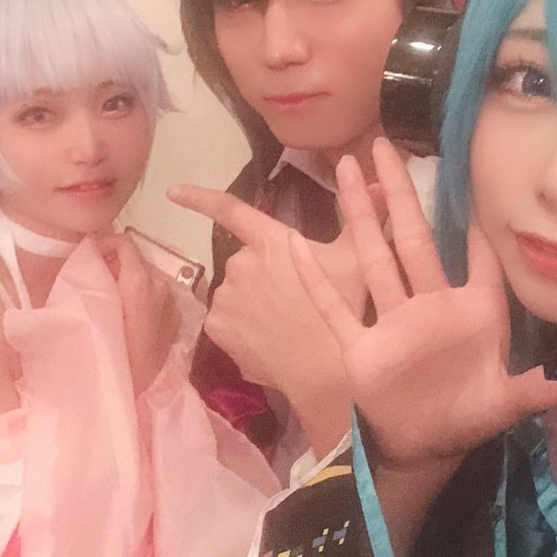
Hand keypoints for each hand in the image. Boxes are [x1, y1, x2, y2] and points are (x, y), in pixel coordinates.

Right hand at [97, 234, 180, 394]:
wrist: (134, 390)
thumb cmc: (107, 352)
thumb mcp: (90, 312)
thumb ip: (91, 280)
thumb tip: (88, 261)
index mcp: (140, 281)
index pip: (125, 242)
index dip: (105, 243)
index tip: (92, 257)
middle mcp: (161, 286)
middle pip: (137, 260)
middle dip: (117, 264)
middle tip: (96, 280)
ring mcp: (173, 302)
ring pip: (149, 278)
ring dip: (131, 282)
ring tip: (112, 300)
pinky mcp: (177, 319)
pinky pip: (159, 297)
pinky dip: (146, 298)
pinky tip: (132, 317)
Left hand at [168, 182, 378, 450]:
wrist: (325, 372)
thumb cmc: (346, 310)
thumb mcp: (358, 261)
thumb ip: (364, 218)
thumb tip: (383, 184)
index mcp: (271, 241)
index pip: (230, 210)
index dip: (200, 198)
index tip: (173, 192)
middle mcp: (240, 263)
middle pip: (246, 262)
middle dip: (264, 275)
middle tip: (294, 299)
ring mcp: (225, 297)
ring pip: (236, 294)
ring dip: (252, 303)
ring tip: (285, 325)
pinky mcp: (217, 328)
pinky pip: (226, 321)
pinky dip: (242, 328)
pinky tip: (267, 340)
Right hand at [291, 140, 556, 474]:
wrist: (420, 449)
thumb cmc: (467, 418)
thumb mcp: (509, 402)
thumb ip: (543, 385)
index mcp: (472, 310)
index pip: (478, 256)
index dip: (475, 220)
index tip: (466, 174)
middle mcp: (430, 303)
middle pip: (412, 237)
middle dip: (398, 191)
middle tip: (383, 143)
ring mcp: (392, 319)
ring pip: (373, 256)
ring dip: (358, 215)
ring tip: (344, 168)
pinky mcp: (361, 343)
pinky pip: (336, 306)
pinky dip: (316, 279)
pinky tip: (296, 245)